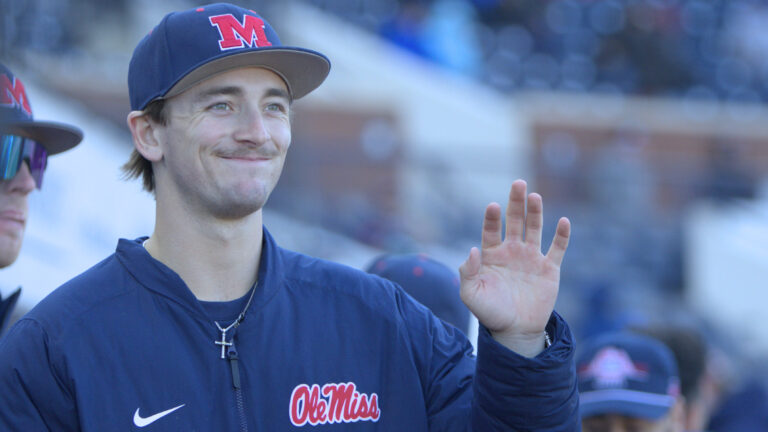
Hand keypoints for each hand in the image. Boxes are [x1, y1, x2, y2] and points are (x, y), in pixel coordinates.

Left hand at [459, 180, 569, 356]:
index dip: (493, 218)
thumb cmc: (490, 312)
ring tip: (535, 196)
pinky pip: (558, 249)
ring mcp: (532, 258)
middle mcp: (512, 251)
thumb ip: (467, 272)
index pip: (492, 229)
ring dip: (536, 212)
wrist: (515, 331)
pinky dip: (562, 236)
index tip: (493, 206)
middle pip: (515, 220)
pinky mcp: (550, 269)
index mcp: (492, 254)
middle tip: (518, 183)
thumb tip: (472, 250)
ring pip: (535, 229)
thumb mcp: (471, 294)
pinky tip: (563, 222)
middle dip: (516, 202)